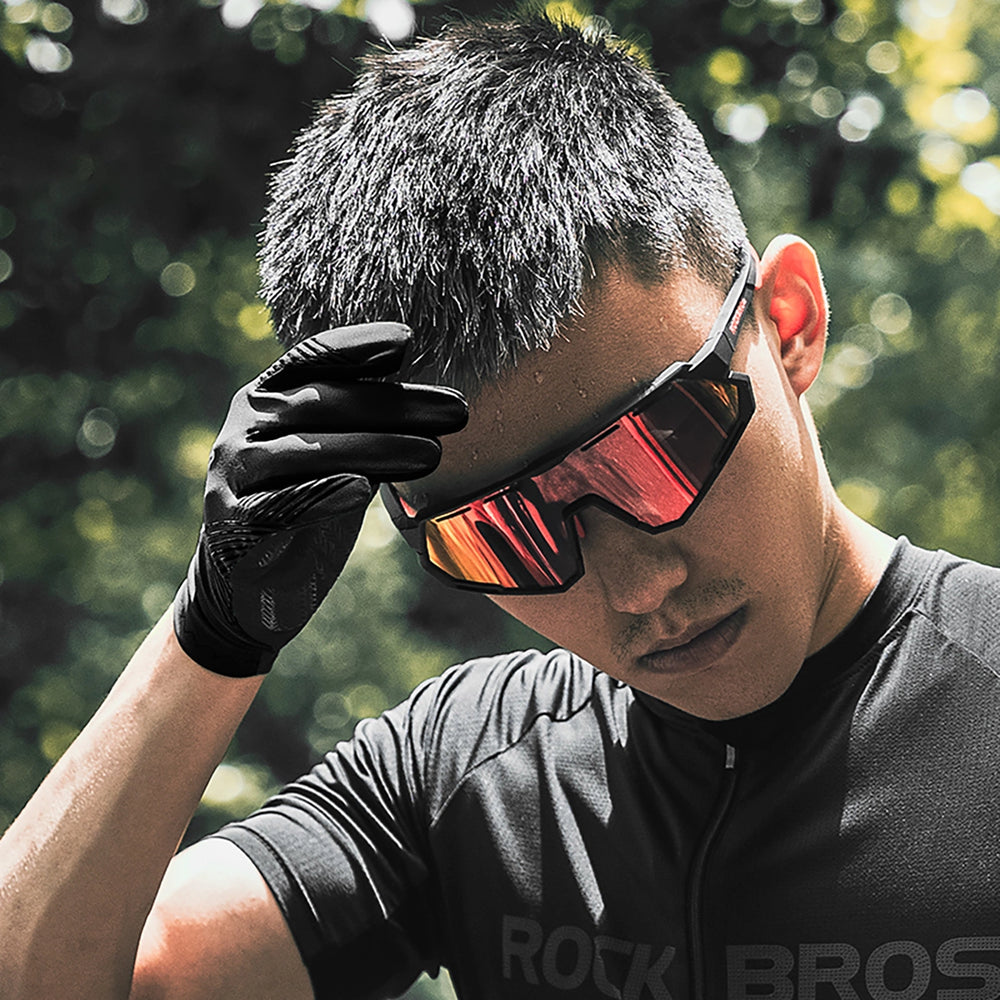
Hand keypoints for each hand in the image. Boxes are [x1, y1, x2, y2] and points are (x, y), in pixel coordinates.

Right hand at [173, 323, 467, 676]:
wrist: (245, 584)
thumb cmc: (301, 506)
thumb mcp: (333, 455)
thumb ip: (361, 423)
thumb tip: (423, 388)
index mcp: (266, 398)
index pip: (310, 358)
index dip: (356, 346)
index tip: (408, 340)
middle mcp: (244, 426)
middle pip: (322, 403)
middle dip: (395, 405)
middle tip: (458, 410)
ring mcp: (233, 474)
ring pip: (307, 451)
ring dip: (375, 448)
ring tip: (433, 453)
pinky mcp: (231, 525)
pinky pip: (278, 506)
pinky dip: (319, 496)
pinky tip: (359, 490)